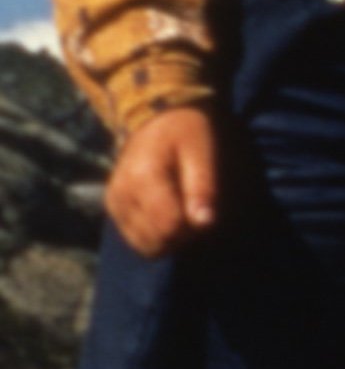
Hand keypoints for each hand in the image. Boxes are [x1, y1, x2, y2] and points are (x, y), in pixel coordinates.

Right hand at [107, 107, 219, 255]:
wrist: (153, 122)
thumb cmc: (182, 133)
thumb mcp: (200, 150)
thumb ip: (202, 186)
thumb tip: (205, 222)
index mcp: (142, 177)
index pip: (169, 226)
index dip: (193, 226)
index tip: (202, 206)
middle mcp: (121, 194)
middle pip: (158, 241)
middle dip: (183, 234)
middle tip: (193, 207)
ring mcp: (114, 205)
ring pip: (147, 247)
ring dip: (171, 238)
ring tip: (181, 210)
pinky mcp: (114, 210)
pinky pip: (138, 242)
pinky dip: (157, 237)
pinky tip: (166, 215)